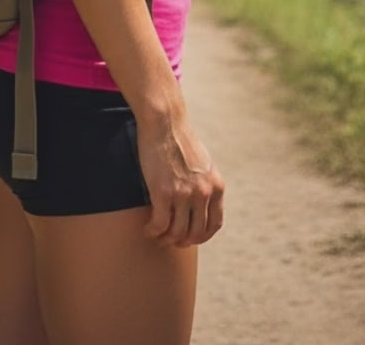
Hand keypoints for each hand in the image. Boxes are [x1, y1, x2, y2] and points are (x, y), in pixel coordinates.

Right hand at [137, 116, 224, 247]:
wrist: (165, 122)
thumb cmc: (180, 139)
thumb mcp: (203, 163)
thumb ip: (205, 184)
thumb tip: (200, 204)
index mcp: (216, 186)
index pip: (214, 224)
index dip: (201, 236)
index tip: (190, 237)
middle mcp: (204, 193)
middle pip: (196, 233)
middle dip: (182, 241)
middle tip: (170, 240)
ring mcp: (184, 194)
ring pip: (177, 233)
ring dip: (166, 239)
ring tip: (157, 235)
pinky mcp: (164, 193)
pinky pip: (160, 225)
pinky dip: (153, 231)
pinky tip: (148, 229)